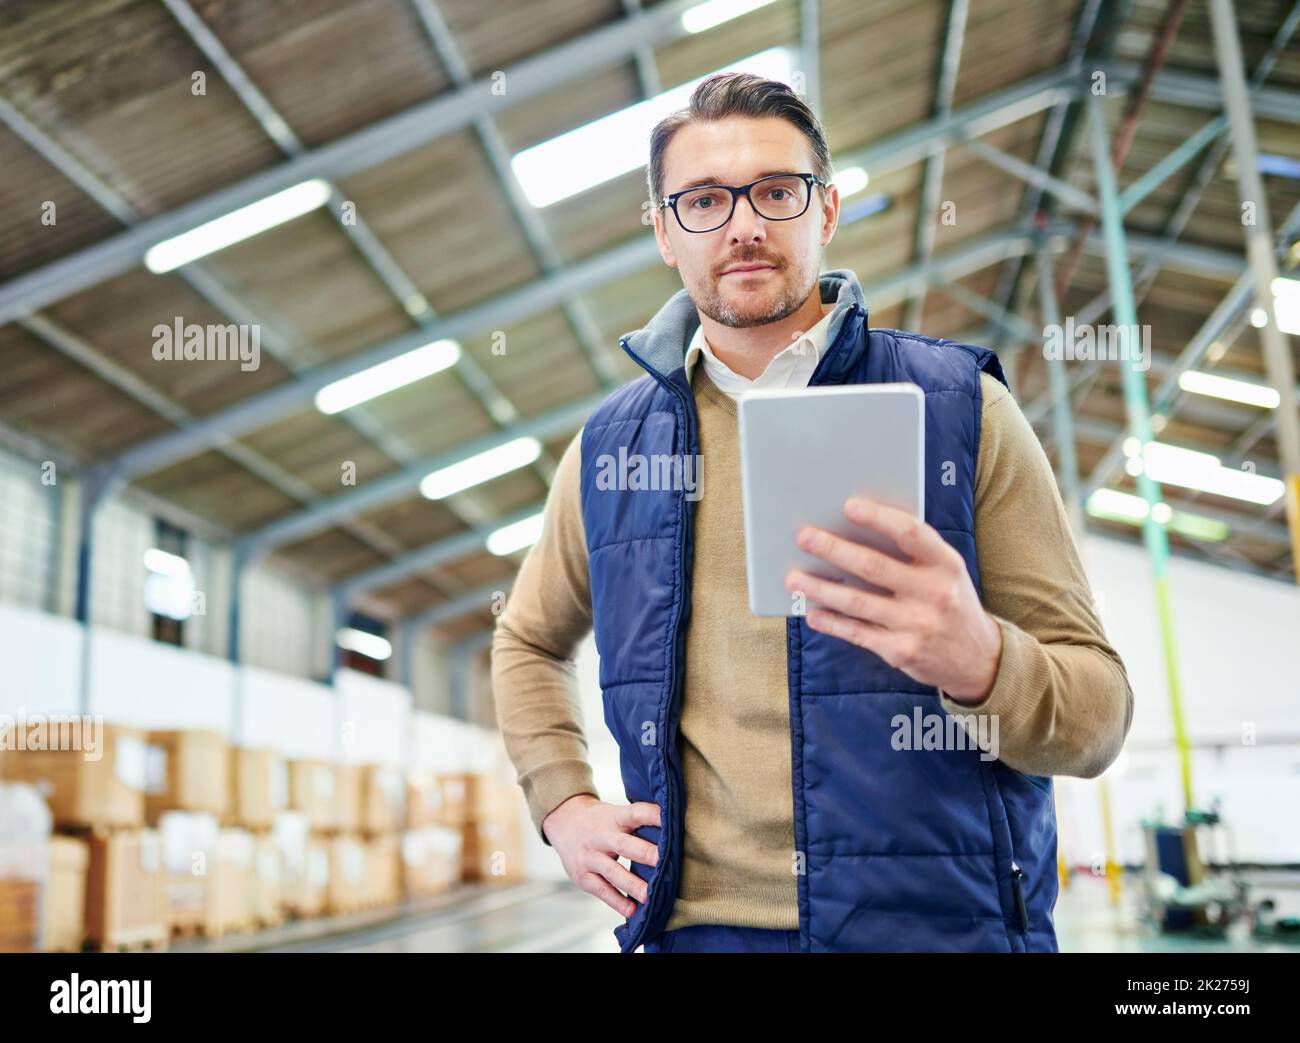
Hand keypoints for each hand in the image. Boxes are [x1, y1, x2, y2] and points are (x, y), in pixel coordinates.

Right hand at [542, 794, 660, 917]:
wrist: (564, 821)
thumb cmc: (601, 820)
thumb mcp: (616, 814)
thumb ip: (638, 823)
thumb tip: (673, 832)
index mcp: (614, 817)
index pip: (635, 813)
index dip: (652, 815)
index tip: (669, 819)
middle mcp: (601, 836)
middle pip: (624, 845)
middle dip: (645, 853)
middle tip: (664, 861)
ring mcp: (590, 857)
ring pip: (612, 871)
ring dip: (632, 884)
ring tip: (650, 896)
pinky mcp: (582, 876)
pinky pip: (601, 890)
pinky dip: (616, 901)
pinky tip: (631, 910)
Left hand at [784, 495, 1001, 702]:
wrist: (978, 659)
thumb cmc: (950, 602)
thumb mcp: (946, 572)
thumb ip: (912, 553)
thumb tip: (855, 530)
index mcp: (946, 564)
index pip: (911, 533)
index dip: (879, 517)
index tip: (848, 506)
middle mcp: (933, 593)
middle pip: (874, 567)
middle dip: (834, 550)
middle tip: (804, 537)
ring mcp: (917, 624)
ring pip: (858, 602)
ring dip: (821, 588)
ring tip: (794, 577)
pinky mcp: (901, 651)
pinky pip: (858, 633)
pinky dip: (832, 622)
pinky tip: (812, 612)